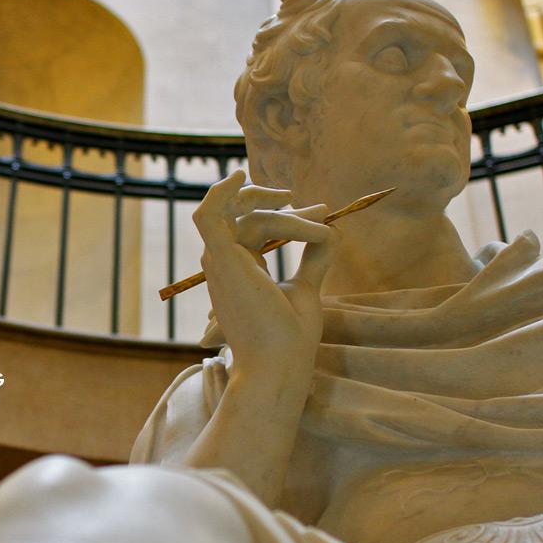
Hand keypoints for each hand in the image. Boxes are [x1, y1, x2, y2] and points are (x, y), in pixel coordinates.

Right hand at [192, 169, 337, 373]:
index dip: (290, 217)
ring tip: (315, 221)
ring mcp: (218, 262)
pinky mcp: (220, 259)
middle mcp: (222, 265)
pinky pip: (209, 215)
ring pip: (246, 217)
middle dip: (283, 208)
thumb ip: (313, 259)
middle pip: (248, 218)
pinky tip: (237, 178)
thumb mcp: (306, 288)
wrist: (279, 364)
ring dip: (285, 216)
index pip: (256, 229)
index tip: (323, 215)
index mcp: (239, 271)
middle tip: (320, 210)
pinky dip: (219, 193)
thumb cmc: (289, 339)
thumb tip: (333, 230)